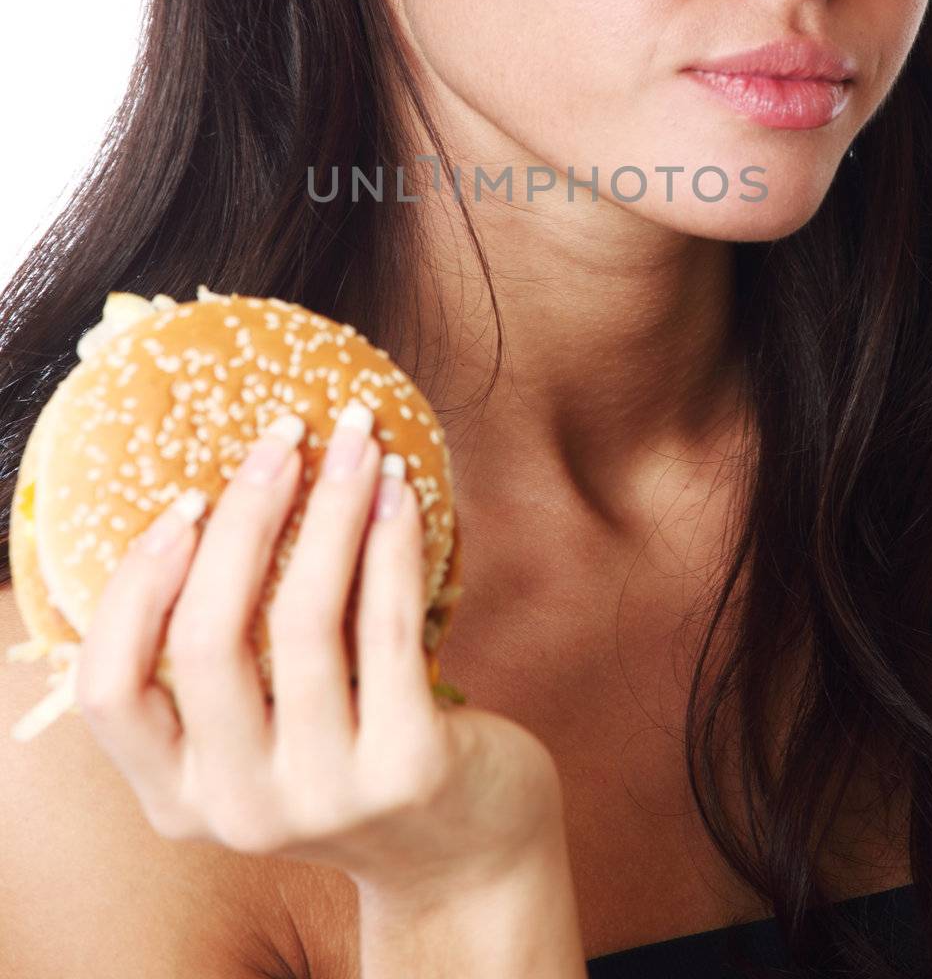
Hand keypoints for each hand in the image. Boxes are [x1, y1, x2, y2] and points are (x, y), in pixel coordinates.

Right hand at [73, 406, 564, 895]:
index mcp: (179, 795)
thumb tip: (218, 493)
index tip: (185, 502)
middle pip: (206, 637)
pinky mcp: (408, 769)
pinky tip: (401, 490)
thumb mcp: (262, 733)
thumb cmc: (350, 754)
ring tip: (357, 441)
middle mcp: (239, 808)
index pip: (109, 690)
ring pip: (303, 619)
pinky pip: (386, 626)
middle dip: (244, 513)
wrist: (464, 853)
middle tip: (283, 437)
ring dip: (333, 506)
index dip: (135, 587)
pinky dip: (390, 542)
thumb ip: (223, 662)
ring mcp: (324, 795)